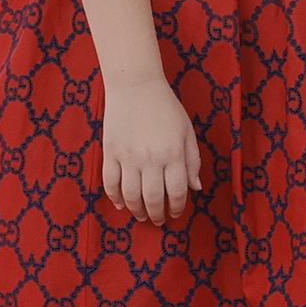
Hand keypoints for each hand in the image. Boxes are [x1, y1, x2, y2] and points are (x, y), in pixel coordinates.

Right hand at [101, 78, 201, 223]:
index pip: (176, 192)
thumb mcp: (187, 132)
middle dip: (156, 214)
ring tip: (141, 216)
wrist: (136, 86)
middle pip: (152, 198)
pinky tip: (121, 204)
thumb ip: (192, 160)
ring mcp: (128, 156)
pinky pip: (110, 182)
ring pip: (130, 195)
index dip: (176, 207)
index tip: (175, 213)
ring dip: (136, 210)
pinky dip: (115, 197)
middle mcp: (151, 158)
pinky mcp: (111, 152)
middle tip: (158, 220)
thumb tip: (195, 188)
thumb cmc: (166, 108)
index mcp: (173, 154)